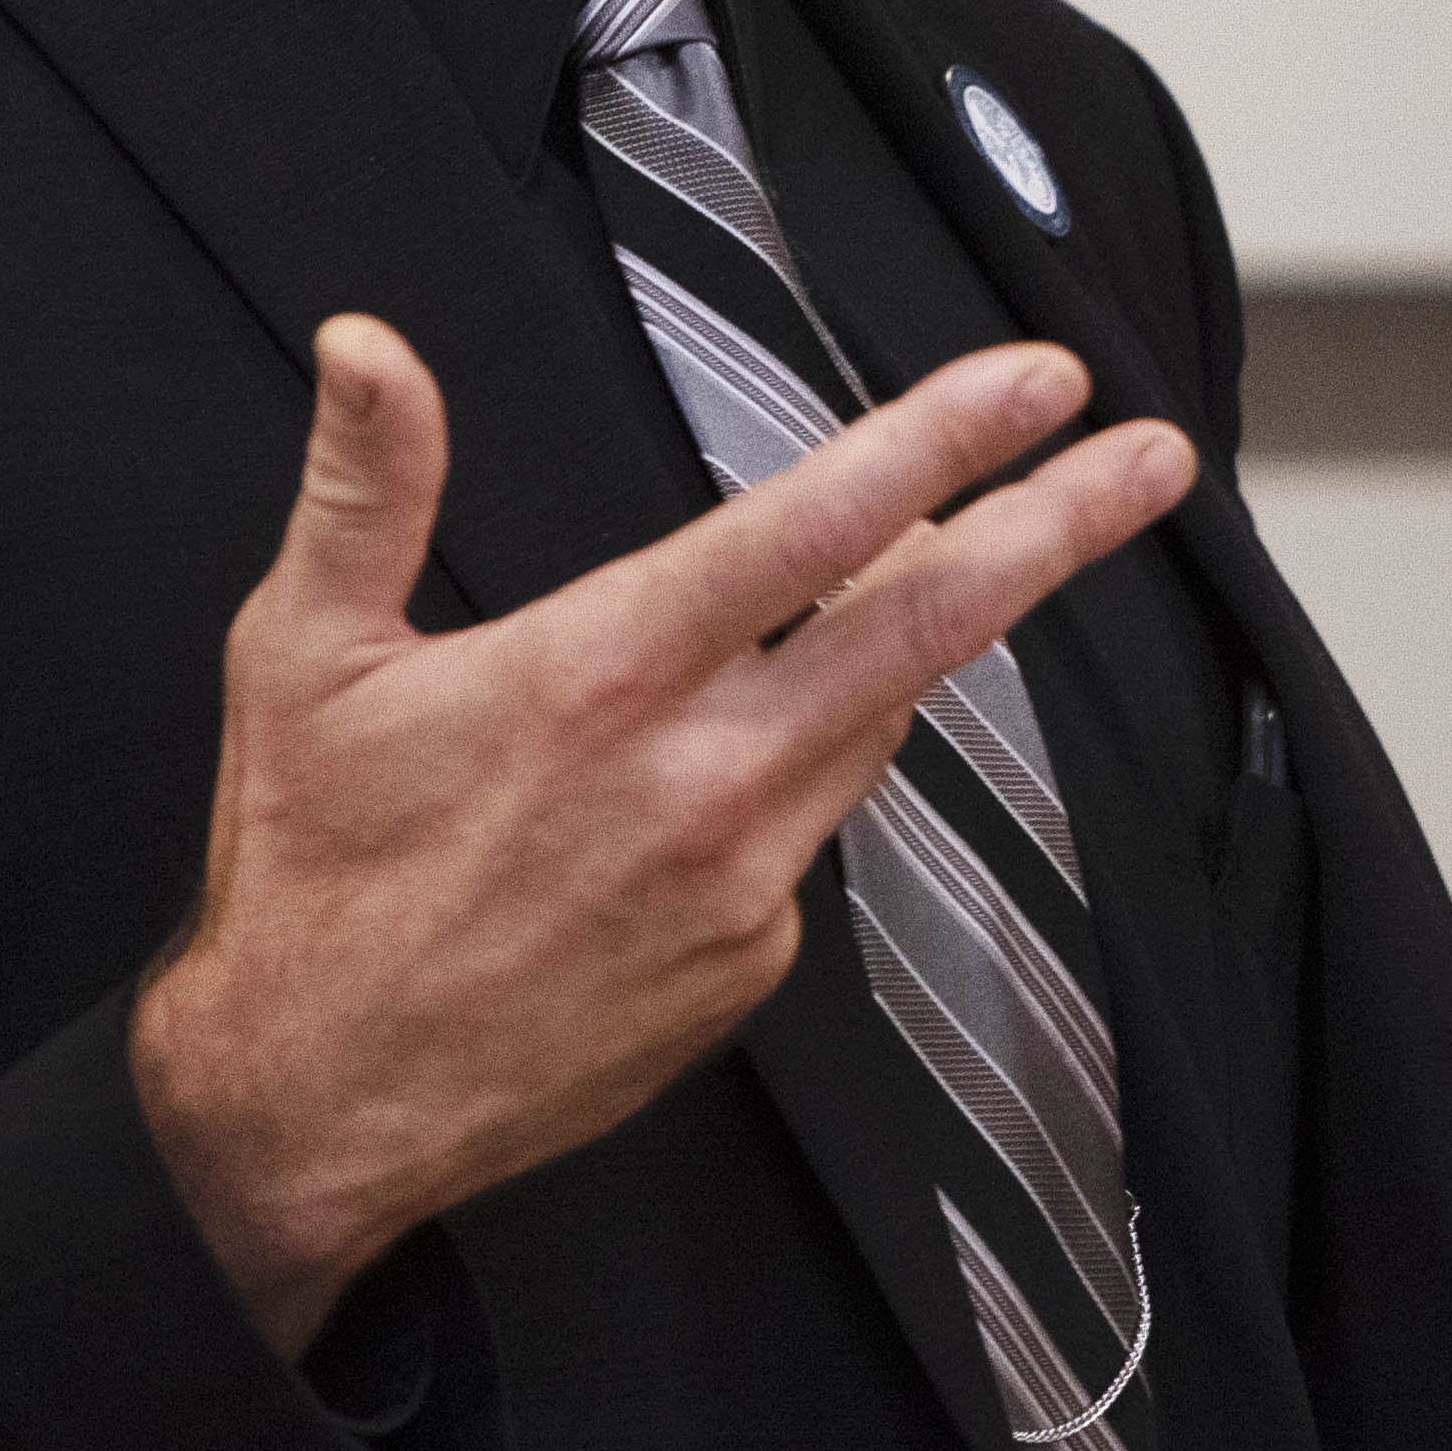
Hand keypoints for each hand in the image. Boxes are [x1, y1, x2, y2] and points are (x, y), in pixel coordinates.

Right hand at [132, 316, 1196, 1353]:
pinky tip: (708, 775)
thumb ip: (365, 487)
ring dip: (909, 640)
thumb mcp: (300, 656)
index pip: (809, 529)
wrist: (312, 1106)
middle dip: (1056, 527)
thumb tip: (368, 345)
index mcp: (595, 678)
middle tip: (1151, 458)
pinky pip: (812, 832)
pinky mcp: (753, 963)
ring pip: (874, 722)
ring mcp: (740, 882)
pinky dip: (793, 773)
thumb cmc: (307, 878)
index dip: (939, 441)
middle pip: (924, 626)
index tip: (1038, 384)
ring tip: (926, 561)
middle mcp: (695, 779)